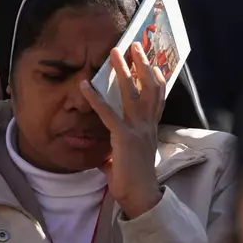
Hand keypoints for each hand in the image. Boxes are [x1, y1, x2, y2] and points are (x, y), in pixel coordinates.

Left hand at [80, 42, 165, 218]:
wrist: (141, 197)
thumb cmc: (133, 180)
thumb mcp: (126, 159)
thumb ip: (115, 152)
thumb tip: (103, 155)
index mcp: (150, 129)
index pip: (157, 98)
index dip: (157, 78)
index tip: (154, 63)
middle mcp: (148, 125)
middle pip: (149, 87)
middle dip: (143, 64)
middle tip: (136, 45)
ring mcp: (137, 129)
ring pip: (132, 93)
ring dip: (123, 70)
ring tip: (115, 52)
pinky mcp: (123, 138)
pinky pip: (108, 113)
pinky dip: (95, 98)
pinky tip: (85, 85)